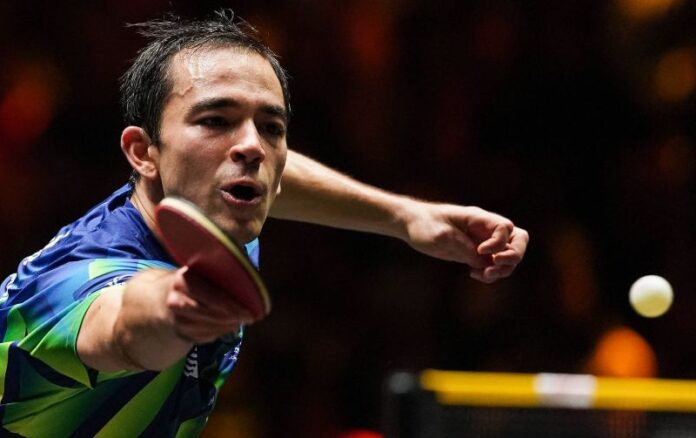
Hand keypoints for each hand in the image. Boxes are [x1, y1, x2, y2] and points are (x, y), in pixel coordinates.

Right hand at [165, 267, 256, 343]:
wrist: (168, 295)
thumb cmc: (196, 280)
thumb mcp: (204, 270)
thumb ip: (223, 274)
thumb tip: (251, 285)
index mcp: (183, 282)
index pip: (214, 298)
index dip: (235, 306)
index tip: (253, 311)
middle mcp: (176, 302)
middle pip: (214, 315)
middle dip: (235, 318)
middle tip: (252, 317)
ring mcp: (177, 321)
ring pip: (212, 328)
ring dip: (230, 326)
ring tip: (242, 320)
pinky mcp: (182, 334)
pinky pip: (208, 337)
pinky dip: (222, 332)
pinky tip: (230, 325)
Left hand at [401, 201, 528, 282]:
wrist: (412, 225)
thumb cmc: (424, 224)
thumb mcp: (440, 235)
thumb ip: (461, 246)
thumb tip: (480, 261)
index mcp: (478, 218)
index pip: (505, 227)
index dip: (499, 243)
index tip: (480, 251)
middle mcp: (485, 229)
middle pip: (518, 240)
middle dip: (514, 255)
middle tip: (494, 266)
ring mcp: (482, 242)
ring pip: (509, 256)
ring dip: (503, 269)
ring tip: (484, 274)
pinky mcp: (475, 254)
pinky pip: (493, 266)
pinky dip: (490, 274)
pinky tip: (473, 274)